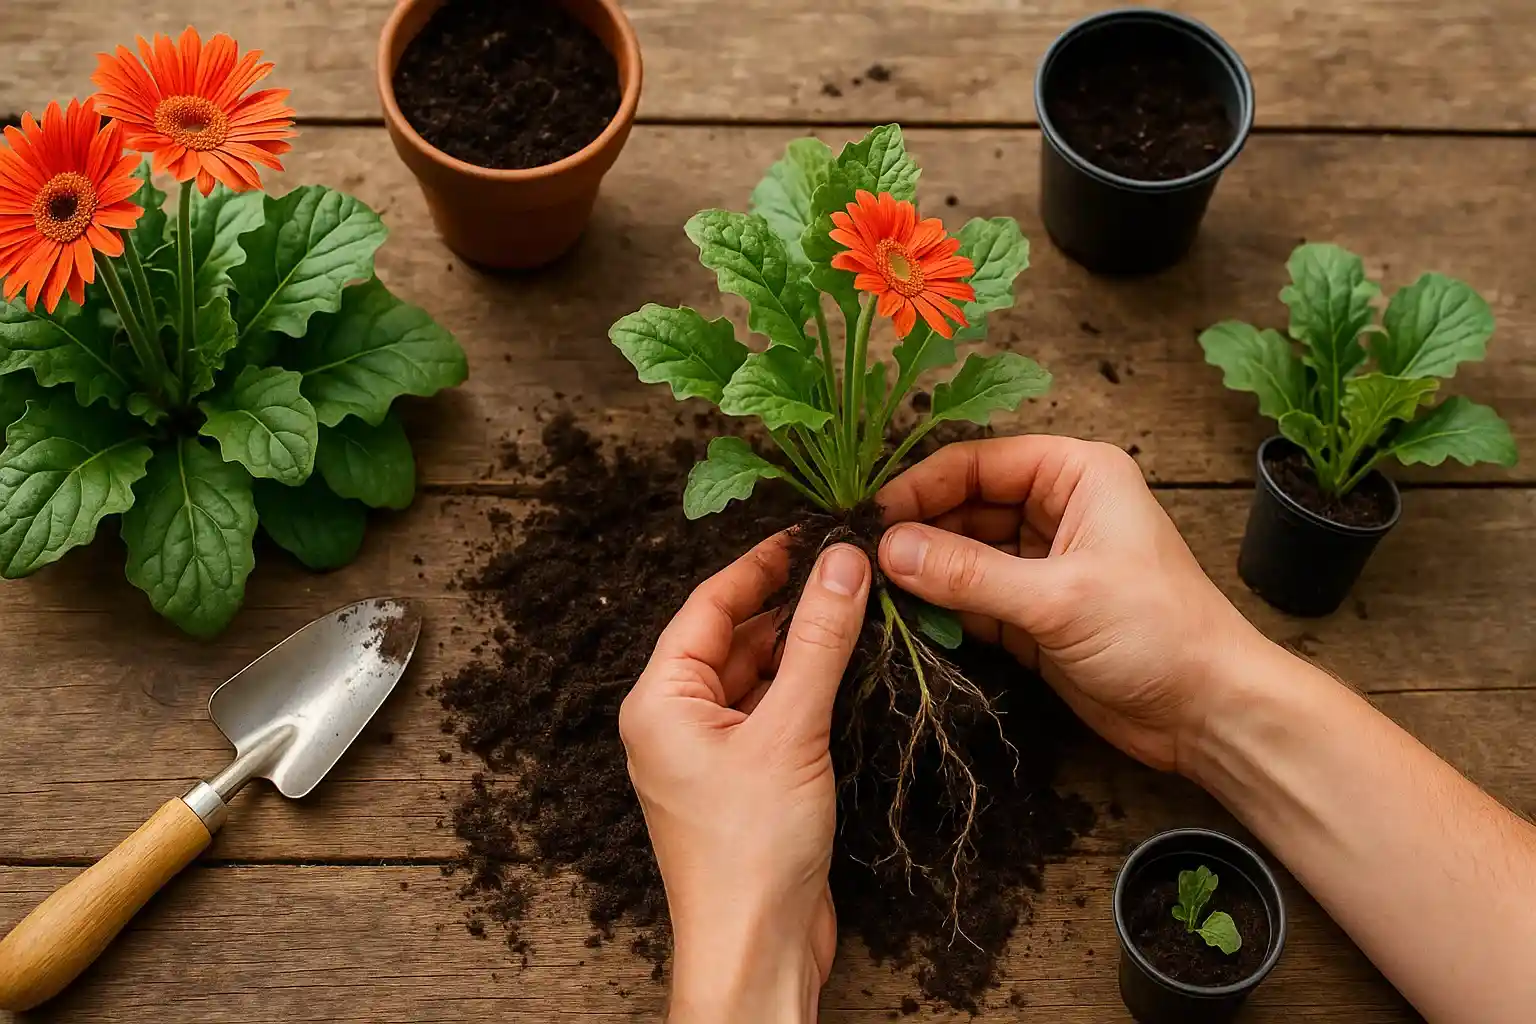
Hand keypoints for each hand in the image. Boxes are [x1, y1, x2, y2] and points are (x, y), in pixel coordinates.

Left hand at [619, 535, 870, 1023]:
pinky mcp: (746, 779)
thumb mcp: (790, 731)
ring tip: (858, 604)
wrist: (757, 949)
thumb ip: (818, 643)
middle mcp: (676, 720)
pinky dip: (807, 687)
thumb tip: (841, 562)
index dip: (761, 565)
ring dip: (803, 645)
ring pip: (758, 673)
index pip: (708, 605)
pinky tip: (849, 665)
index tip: (812, 533)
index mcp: (660, 700)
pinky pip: (773, 711)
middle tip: (849, 566)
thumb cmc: (752, 850)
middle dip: (790, 603)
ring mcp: (710, 752)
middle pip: (734, 636)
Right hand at [876, 436, 1261, 772]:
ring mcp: (1043, 562)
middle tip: (860, 559)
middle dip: (916, 531)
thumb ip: (969, 573)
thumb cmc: (1158, 633)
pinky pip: (971, 598)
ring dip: (923, 572)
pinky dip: (941, 607)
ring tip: (871, 589)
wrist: (1208, 712)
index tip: (870, 516)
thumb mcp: (1058, 597)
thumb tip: (889, 549)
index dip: (921, 486)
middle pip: (964, 505)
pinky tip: (902, 617)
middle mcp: (1057, 508)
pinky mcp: (1033, 613)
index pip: (978, 462)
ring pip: (963, 553)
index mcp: (1077, 474)